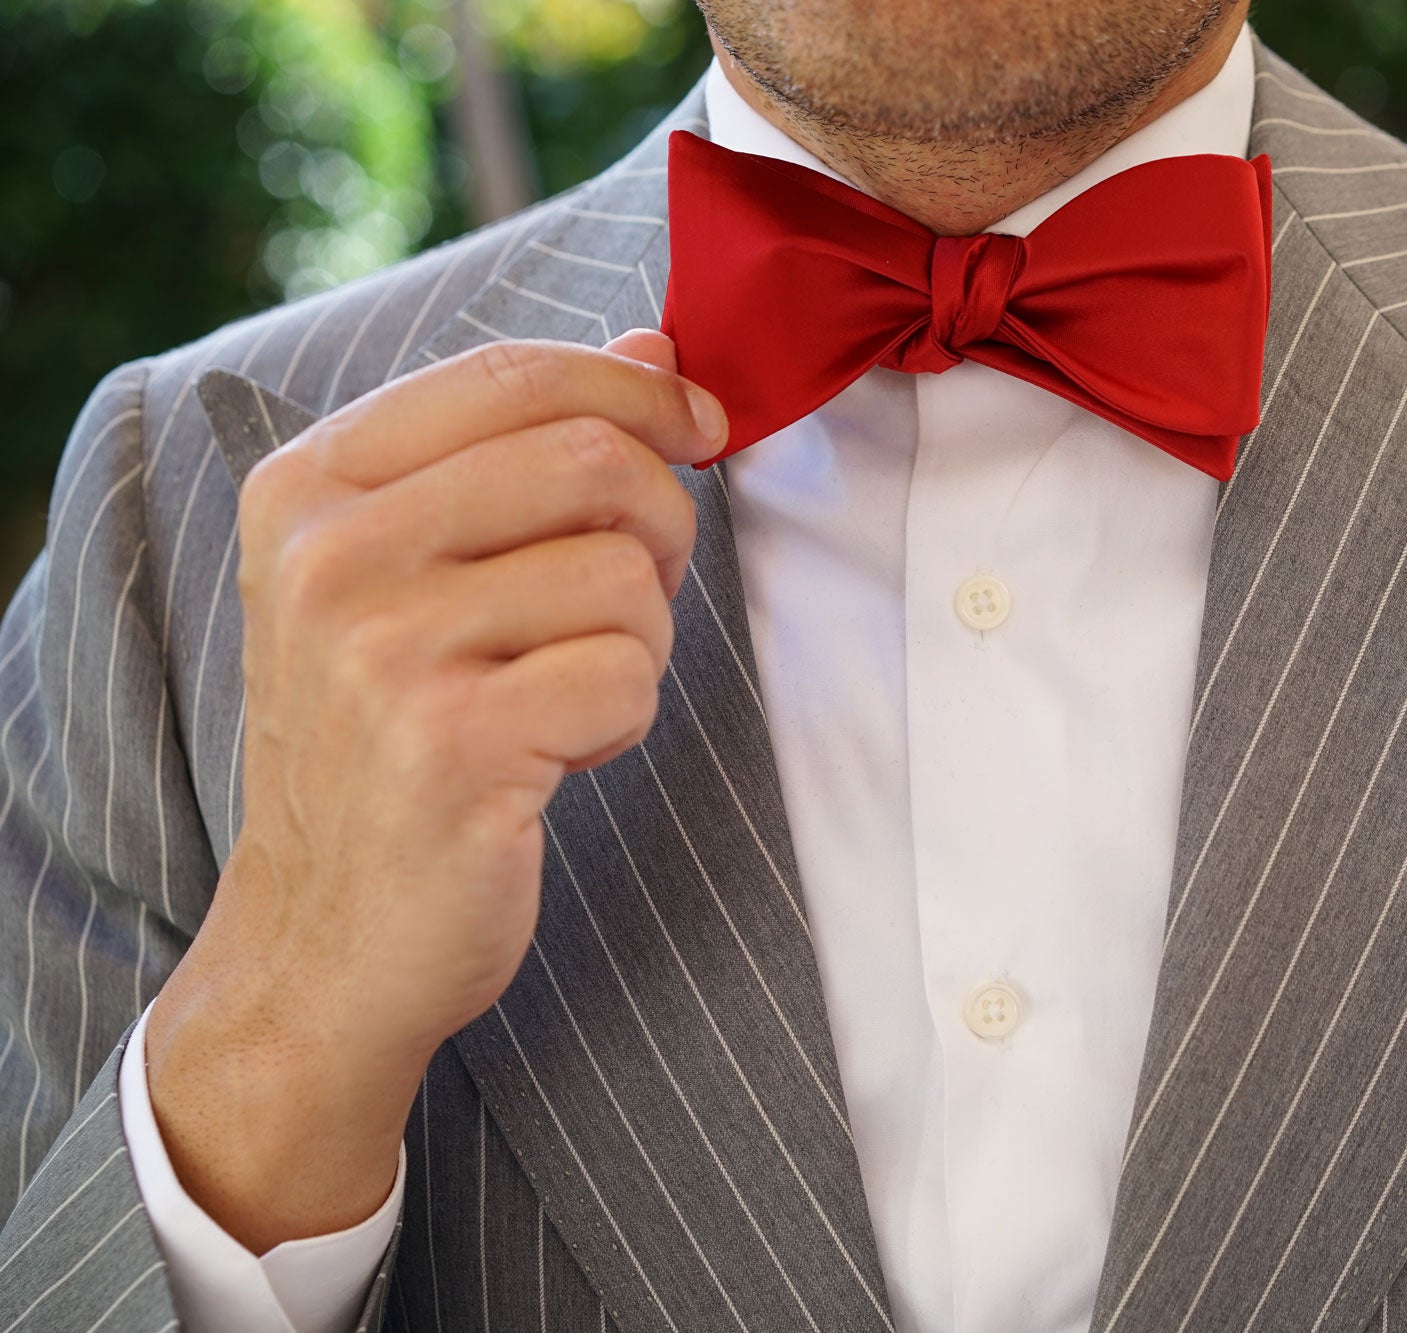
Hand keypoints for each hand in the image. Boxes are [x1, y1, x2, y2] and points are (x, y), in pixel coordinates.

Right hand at [145, 329, 725, 1251]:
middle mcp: (330, 555)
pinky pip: (627, 674)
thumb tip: (653, 347)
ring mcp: (382, 652)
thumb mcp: (416, 576)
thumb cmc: (389, 743)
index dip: (636, 390)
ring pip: (624, 574)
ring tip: (562, 693)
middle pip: (590, 460)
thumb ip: (522, 450)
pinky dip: (624, 716)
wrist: (326, 940)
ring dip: (638, 640)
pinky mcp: (451, 746)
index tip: (699, 426)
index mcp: (310, 487)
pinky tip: (555, 754)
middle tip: (627, 595)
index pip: (513, 374)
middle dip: (657, 526)